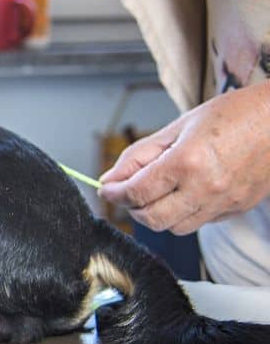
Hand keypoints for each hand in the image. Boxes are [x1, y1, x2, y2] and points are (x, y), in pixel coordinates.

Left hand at [99, 83, 269, 234]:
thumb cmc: (233, 114)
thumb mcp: (178, 127)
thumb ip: (140, 155)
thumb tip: (110, 178)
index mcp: (187, 162)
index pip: (136, 193)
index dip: (114, 194)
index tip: (106, 190)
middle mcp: (206, 188)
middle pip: (152, 219)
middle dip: (133, 208)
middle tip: (129, 192)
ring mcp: (225, 202)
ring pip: (176, 228)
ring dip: (159, 214)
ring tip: (158, 191)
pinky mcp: (238, 209)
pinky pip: (201, 222)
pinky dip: (185, 213)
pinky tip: (186, 193)